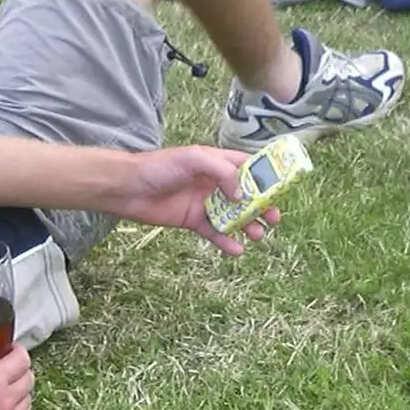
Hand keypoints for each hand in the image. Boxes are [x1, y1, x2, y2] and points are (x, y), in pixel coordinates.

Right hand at [0, 345, 32, 409]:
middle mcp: (4, 404)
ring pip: (28, 400)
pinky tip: (3, 408)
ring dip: (21, 389)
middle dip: (20, 368)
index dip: (17, 349)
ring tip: (6, 384)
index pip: (21, 360)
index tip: (7, 347)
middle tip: (5, 363)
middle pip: (29, 379)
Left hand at [106, 145, 280, 255]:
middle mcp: (213, 183)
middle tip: (273, 218)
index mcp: (216, 162)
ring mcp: (204, 203)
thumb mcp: (194, 159)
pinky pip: (215, 233)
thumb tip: (242, 195)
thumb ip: (222, 172)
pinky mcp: (193, 221)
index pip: (248, 167)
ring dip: (248, 226)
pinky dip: (227, 242)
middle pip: (246, 195)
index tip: (282, 189)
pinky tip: (237, 250)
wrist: (128, 188)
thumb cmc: (159, 167)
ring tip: (258, 235)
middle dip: (262, 206)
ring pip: (233, 216)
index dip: (266, 177)